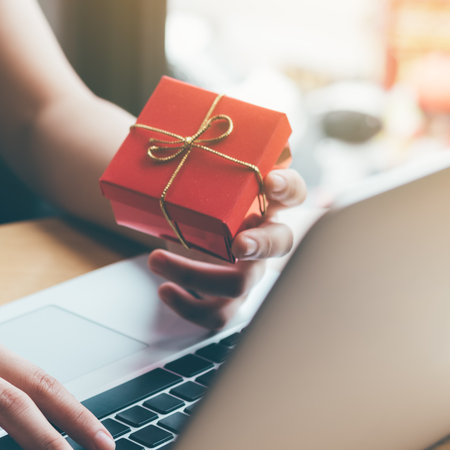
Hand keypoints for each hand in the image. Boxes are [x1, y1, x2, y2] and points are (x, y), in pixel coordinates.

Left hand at [148, 167, 307, 328]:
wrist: (182, 230)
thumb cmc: (201, 201)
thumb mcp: (203, 179)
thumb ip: (203, 161)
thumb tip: (172, 135)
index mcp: (265, 203)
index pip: (294, 192)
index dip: (287, 187)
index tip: (269, 180)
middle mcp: (263, 237)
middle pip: (281, 244)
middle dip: (262, 244)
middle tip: (237, 243)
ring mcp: (248, 271)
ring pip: (240, 285)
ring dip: (195, 275)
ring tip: (156, 259)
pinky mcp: (227, 298)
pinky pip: (218, 314)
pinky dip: (189, 306)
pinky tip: (165, 289)